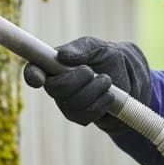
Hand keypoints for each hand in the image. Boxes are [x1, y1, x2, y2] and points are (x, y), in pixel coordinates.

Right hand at [24, 36, 150, 133]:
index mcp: (55, 66)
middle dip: (76, 80)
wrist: (131, 80)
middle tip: (91, 71)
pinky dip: (101, 103)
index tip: (39, 78)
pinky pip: (86, 115)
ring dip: (94, 90)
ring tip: (106, 81)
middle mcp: (56, 86)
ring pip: (73, 103)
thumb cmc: (110, 59)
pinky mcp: (80, 117)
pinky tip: (109, 96)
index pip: (34, 72)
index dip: (32, 76)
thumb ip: (82, 48)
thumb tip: (63, 55)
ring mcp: (67, 103)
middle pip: (54, 89)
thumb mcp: (100, 48)